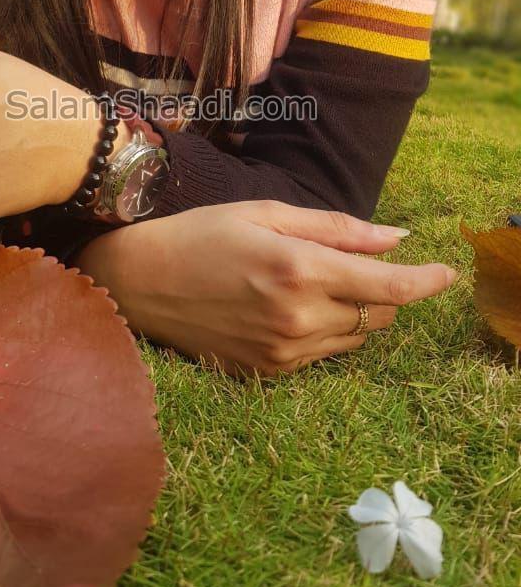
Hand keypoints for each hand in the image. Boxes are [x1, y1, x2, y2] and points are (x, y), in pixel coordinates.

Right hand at [71, 200, 457, 378]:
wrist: (140, 283)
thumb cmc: (201, 234)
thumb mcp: (267, 213)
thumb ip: (337, 228)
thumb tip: (397, 238)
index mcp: (300, 269)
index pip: (390, 286)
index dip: (427, 280)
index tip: (446, 273)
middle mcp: (297, 317)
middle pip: (379, 313)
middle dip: (383, 289)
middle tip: (351, 264)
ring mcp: (283, 351)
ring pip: (356, 337)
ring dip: (355, 311)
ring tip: (310, 283)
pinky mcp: (269, 373)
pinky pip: (324, 355)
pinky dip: (326, 330)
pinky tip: (289, 306)